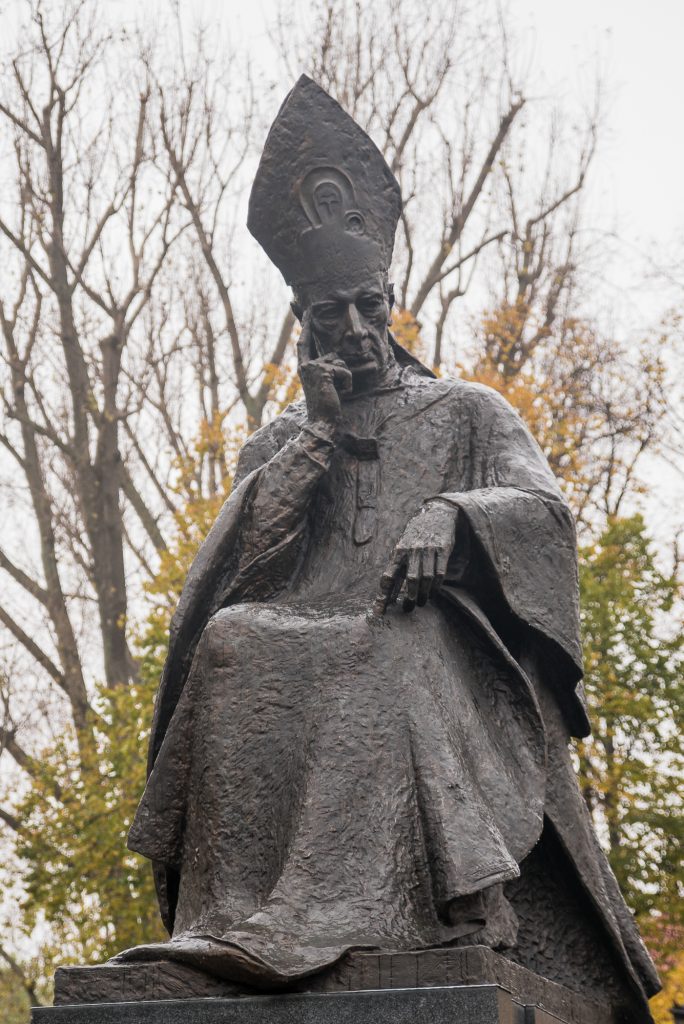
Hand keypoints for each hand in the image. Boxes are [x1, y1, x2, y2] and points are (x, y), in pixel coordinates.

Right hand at [297, 310, 351, 430]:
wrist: (321, 423)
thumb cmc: (326, 406)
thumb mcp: (326, 383)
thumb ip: (328, 368)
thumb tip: (337, 358)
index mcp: (304, 367)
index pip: (305, 342)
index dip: (307, 325)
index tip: (309, 309)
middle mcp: (305, 365)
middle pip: (333, 355)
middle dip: (342, 373)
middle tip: (336, 391)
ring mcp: (313, 367)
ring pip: (342, 363)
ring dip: (345, 379)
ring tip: (336, 394)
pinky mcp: (324, 372)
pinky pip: (346, 371)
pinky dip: (348, 384)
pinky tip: (339, 395)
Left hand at [375, 500, 458, 613]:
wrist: (436, 514)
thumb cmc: (414, 536)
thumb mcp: (402, 547)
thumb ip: (396, 567)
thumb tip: (388, 591)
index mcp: (398, 551)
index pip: (388, 576)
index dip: (384, 595)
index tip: (380, 611)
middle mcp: (412, 550)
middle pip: (411, 579)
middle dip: (409, 597)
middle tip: (408, 608)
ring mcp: (428, 549)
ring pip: (426, 577)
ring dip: (424, 594)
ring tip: (421, 603)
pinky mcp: (443, 549)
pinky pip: (440, 572)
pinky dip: (436, 586)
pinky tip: (433, 593)